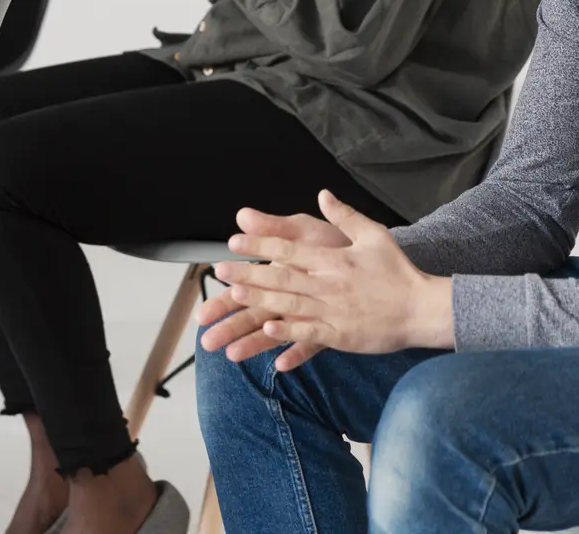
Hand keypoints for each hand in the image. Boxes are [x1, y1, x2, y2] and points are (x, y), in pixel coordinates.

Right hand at [196, 208, 350, 369]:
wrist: (375, 260)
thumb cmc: (335, 243)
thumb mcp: (303, 229)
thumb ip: (274, 226)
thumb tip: (243, 215)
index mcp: (277, 275)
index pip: (242, 291)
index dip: (221, 303)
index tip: (203, 314)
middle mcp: (287, 298)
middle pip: (252, 316)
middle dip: (229, 329)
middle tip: (207, 341)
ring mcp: (306, 314)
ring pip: (274, 332)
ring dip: (253, 344)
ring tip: (233, 355)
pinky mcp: (329, 326)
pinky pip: (311, 343)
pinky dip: (296, 353)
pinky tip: (282, 364)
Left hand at [205, 191, 452, 372]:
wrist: (424, 307)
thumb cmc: (398, 270)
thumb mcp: (374, 234)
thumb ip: (345, 216)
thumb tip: (323, 194)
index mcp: (334, 258)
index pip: (291, 248)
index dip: (261, 243)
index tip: (234, 240)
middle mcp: (330, 283)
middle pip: (282, 276)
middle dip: (249, 273)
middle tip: (220, 270)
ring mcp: (334, 311)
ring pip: (290, 305)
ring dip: (260, 300)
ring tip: (233, 295)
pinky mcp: (341, 335)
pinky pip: (310, 335)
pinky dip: (289, 334)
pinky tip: (268, 331)